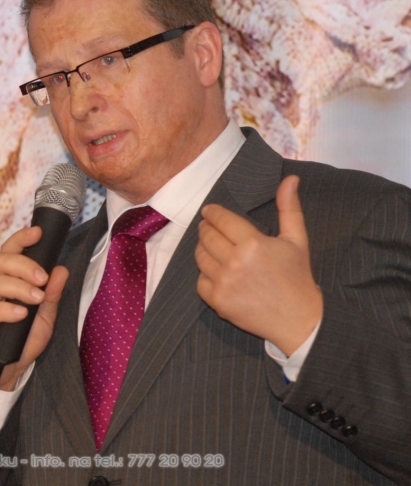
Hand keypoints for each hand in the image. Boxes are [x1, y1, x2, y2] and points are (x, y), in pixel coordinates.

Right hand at [0, 226, 70, 391]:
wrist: (7, 371)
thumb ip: (52, 294)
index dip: (21, 239)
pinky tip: (21, 314)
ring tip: (36, 298)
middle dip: (24, 265)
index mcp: (8, 280)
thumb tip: (61, 269)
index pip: (10, 252)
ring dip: (18, 287)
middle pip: (1, 262)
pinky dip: (6, 309)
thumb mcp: (44, 317)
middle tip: (43, 279)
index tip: (37, 232)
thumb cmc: (22, 340)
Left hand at [195, 175, 322, 355]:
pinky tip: (217, 272)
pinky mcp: (218, 301)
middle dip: (206, 228)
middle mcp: (235, 262)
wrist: (299, 320)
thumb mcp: (297, 240)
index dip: (212, 213)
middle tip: (209, 227)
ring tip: (212, 247)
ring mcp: (224, 283)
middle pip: (206, 236)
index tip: (209, 211)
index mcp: (253, 243)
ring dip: (203, 249)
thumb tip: (290, 179)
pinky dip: (205, 275)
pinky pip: (200, 281)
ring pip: (200, 257)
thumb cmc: (297, 277)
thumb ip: (289, 208)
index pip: (221, 220)